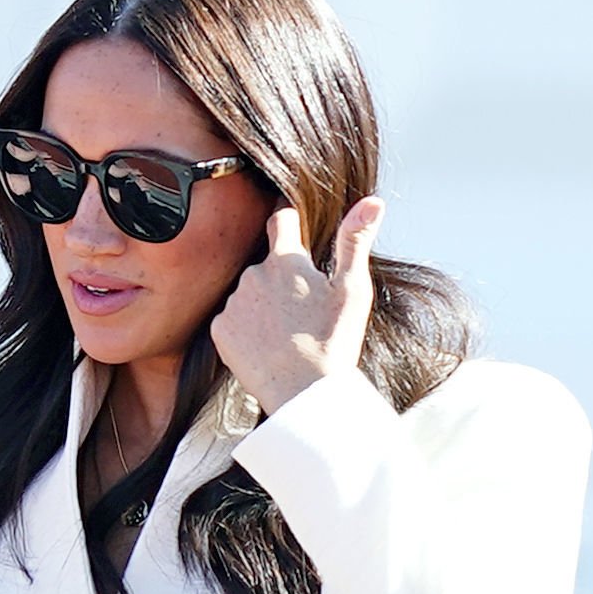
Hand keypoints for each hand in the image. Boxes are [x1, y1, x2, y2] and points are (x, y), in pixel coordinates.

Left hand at [210, 197, 383, 413]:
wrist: (304, 392)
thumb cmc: (334, 340)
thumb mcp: (352, 290)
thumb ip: (355, 241)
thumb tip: (373, 200)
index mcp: (286, 260)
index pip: (281, 220)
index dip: (290, 224)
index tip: (297, 233)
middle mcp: (252, 274)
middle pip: (266, 265)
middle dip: (281, 279)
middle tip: (303, 311)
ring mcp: (233, 302)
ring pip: (249, 294)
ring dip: (264, 305)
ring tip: (287, 332)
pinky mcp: (219, 330)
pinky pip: (233, 320)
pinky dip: (246, 329)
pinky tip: (267, 345)